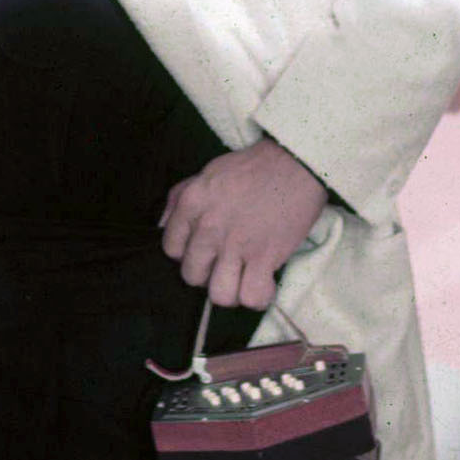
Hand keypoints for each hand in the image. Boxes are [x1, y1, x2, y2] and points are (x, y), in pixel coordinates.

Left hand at [160, 137, 329, 310]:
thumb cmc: (253, 168)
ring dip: (232, 291)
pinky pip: (251, 297)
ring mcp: (236, 244)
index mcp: (192, 203)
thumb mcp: (207, 172)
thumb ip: (179, 198)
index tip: (204, 249)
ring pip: (219, 295)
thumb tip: (163, 226)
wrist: (296, 163)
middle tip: (226, 263)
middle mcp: (209, 227)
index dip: (186, 253)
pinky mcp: (264, 257)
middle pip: (192, 276)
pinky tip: (264, 282)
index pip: (170, 248)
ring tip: (243, 277)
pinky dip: (259, 296)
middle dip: (208, 275)